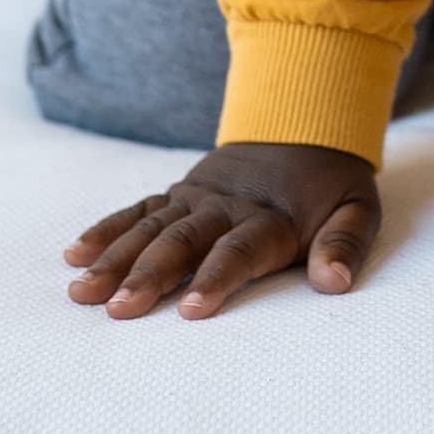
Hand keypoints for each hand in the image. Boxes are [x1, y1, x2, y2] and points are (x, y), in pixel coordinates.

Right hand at [61, 142, 381, 319]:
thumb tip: (335, 281)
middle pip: (185, 241)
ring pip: (153, 227)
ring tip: (82, 291)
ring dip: (116, 258)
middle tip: (118, 309)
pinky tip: (75, 253)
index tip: (191, 310)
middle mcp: (227, 207)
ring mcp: (198, 197)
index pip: (242, 250)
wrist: (306, 123)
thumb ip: (346, 243)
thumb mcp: (358, 208)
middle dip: (151, 275)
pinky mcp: (180, 191)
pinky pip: (140, 208)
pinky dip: (108, 228)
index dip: (217, 277)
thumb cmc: (331, 184)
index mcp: (271, 218)